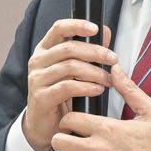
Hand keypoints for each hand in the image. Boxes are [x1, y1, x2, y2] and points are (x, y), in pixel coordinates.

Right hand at [20, 19, 115, 150]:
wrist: (45, 125)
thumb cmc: (61, 95)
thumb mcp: (75, 70)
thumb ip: (89, 51)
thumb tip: (105, 31)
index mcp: (45, 50)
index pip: (59, 28)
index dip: (77, 25)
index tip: (96, 29)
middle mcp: (38, 61)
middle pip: (68, 48)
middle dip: (95, 52)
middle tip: (113, 59)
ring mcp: (37, 79)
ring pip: (69, 67)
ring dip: (94, 72)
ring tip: (108, 80)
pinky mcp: (41, 97)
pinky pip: (67, 87)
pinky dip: (86, 87)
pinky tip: (97, 90)